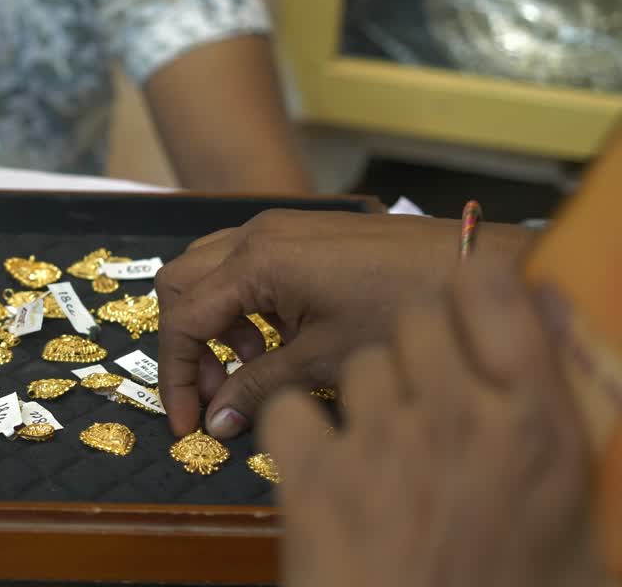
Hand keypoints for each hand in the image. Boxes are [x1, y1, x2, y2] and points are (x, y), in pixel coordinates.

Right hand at [156, 209, 534, 437]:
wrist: (473, 264)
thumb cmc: (400, 311)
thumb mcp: (324, 360)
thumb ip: (258, 387)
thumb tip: (215, 422)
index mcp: (255, 262)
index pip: (182, 318)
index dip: (177, 376)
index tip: (188, 423)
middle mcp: (254, 233)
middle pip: (179, 284)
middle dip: (186, 343)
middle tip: (215, 391)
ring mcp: (277, 227)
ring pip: (207, 270)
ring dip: (212, 321)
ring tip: (252, 364)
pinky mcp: (300, 232)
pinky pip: (241, 264)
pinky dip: (240, 304)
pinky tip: (279, 337)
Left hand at [261, 266, 604, 586]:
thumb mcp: (584, 535)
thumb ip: (580, 429)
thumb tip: (569, 330)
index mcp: (534, 430)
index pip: (497, 295)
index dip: (481, 286)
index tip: (479, 302)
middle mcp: (455, 420)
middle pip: (419, 318)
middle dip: (426, 344)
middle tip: (435, 389)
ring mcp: (378, 444)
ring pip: (362, 362)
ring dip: (372, 392)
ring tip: (389, 444)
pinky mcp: (311, 476)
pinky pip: (287, 408)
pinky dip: (297, 428)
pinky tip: (324, 461)